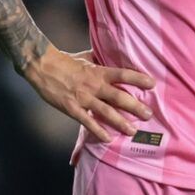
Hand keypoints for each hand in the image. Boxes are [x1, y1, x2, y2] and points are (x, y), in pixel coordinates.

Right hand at [21, 48, 155, 142]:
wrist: (41, 66)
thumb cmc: (64, 61)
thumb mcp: (85, 57)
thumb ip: (99, 60)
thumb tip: (112, 56)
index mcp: (98, 71)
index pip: (122, 74)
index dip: (138, 79)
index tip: (152, 84)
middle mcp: (94, 85)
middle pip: (119, 97)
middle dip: (135, 107)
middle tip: (149, 115)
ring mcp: (83, 97)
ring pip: (106, 112)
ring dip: (121, 122)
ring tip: (133, 131)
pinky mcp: (71, 108)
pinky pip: (87, 121)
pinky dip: (98, 131)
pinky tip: (107, 139)